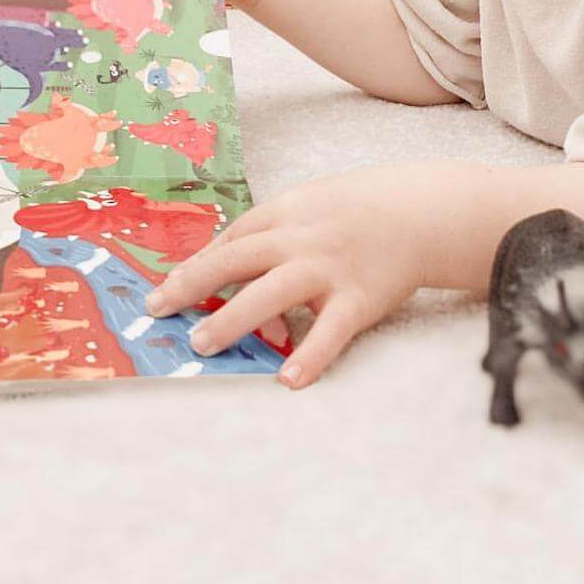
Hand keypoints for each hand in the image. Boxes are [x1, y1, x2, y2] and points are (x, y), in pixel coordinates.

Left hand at [144, 161, 463, 388]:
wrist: (424, 212)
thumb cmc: (362, 211)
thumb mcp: (314, 203)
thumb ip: (276, 231)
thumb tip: (229, 264)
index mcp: (289, 211)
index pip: (233, 238)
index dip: (197, 263)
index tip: (166, 288)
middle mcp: (303, 237)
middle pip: (238, 258)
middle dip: (193, 284)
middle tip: (159, 311)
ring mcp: (330, 268)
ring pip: (272, 292)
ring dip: (233, 318)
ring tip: (202, 344)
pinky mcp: (360, 298)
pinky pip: (331, 331)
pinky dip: (310, 356)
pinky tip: (288, 379)